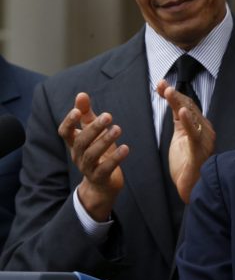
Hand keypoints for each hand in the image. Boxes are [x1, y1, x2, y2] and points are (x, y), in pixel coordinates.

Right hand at [58, 92, 128, 220]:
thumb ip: (87, 115)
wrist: (102, 185)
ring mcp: (88, 168)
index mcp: (75, 144)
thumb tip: (81, 94)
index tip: (77, 110)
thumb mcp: (93, 133)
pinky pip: (105, 168)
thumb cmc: (99, 153)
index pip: (64, 132)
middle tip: (108, 116)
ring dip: (105, 141)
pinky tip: (126, 148)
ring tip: (118, 129)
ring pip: (92, 154)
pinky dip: (115, 158)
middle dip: (93, 128)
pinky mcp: (100, 178)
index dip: (69, 122)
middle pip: (81, 142)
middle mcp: (78, 155)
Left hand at [157, 80, 214, 202]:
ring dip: (179, 103)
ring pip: (192, 116)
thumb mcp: (180, 138)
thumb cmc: (188, 164)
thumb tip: (175, 105)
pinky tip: (181, 112)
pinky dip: (189, 122)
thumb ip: (180, 122)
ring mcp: (204, 140)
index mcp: (200, 127)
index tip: (160, 85)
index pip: (187, 104)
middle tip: (162, 84)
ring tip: (168, 92)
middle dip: (174, 95)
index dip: (173, 94)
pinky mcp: (199, 150)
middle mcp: (204, 130)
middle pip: (189, 107)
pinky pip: (194, 134)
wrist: (193, 187)